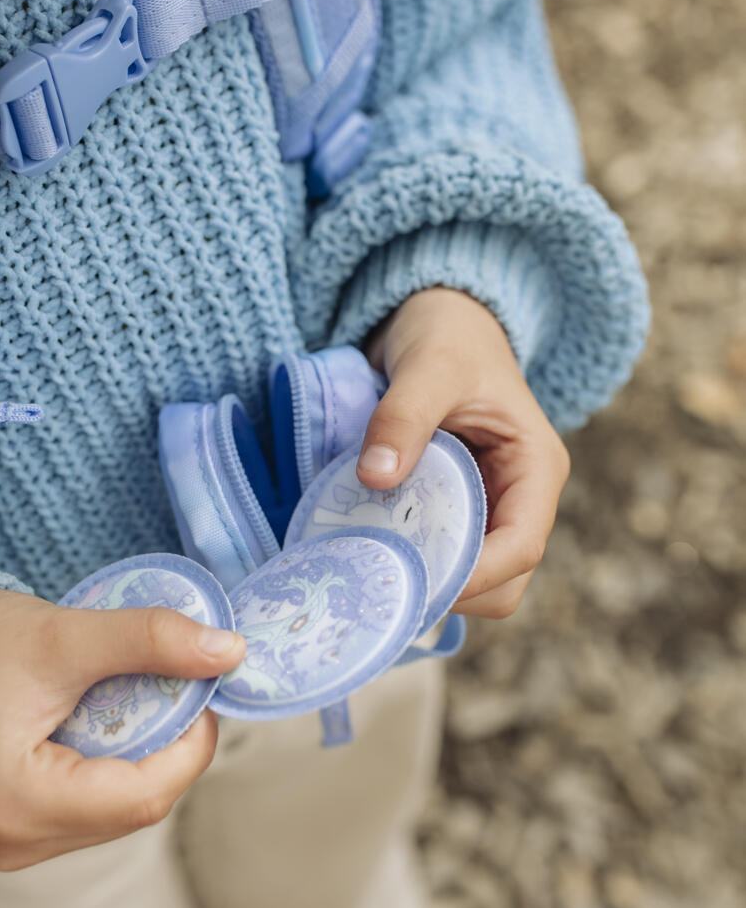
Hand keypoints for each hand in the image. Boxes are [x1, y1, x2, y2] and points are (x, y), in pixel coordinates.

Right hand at [0, 587, 244, 869]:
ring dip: (146, 756)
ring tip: (140, 696)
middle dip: (170, 746)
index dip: (192, 744)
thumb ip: (149, 640)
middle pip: (136, 807)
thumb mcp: (65, 634)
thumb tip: (231, 651)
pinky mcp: (20, 833)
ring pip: (121, 811)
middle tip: (179, 683)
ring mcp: (15, 845)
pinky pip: (97, 809)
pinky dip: (118, 765)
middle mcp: (15, 843)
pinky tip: (110, 720)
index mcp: (18, 805)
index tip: (207, 686)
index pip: (143, 795)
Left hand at [360, 287, 569, 619]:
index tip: (415, 579)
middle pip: (503, 581)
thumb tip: (376, 477)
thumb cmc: (447, 335)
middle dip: (450, 588)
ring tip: (373, 562)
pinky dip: (412, 563)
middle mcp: (522, 498)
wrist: (440, 319)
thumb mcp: (428, 365)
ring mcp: (492, 508)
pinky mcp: (460, 511)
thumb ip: (404, 416)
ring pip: (475, 580)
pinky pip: (444, 556)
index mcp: (536, 468)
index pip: (521, 546)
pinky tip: (371, 549)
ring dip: (429, 580)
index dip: (475, 576)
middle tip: (383, 575)